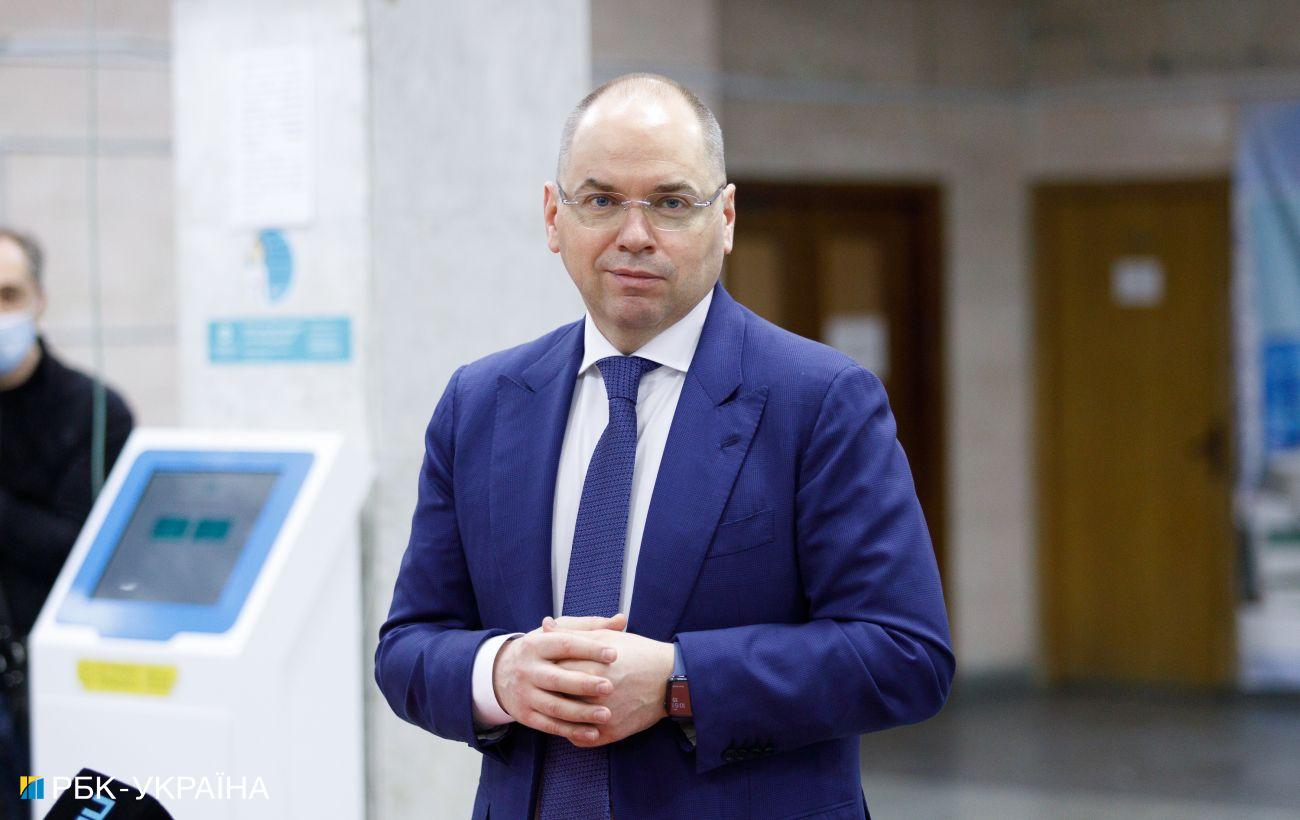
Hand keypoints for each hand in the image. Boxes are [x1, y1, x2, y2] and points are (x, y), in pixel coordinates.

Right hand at [491, 614, 623, 745]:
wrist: (500, 673)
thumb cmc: (541, 650)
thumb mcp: (558, 633)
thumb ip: (590, 627)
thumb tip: (621, 620)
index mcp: (536, 645)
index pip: (564, 644)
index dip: (589, 648)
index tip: (614, 654)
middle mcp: (527, 669)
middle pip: (557, 678)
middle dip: (584, 683)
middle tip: (610, 687)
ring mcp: (524, 694)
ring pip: (554, 706)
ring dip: (581, 713)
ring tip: (607, 715)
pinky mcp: (525, 715)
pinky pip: (549, 725)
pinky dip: (571, 731)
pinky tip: (593, 733)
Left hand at [546, 618, 674, 746]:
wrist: (670, 678)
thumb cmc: (637, 653)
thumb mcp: (605, 637)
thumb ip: (574, 632)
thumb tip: (546, 624)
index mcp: (591, 666)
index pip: (553, 668)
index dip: (544, 665)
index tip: (541, 664)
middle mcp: (595, 693)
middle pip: (556, 695)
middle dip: (547, 690)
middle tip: (542, 686)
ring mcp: (603, 716)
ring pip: (565, 721)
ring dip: (556, 714)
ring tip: (553, 704)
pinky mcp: (611, 733)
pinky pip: (580, 739)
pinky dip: (572, 733)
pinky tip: (570, 723)